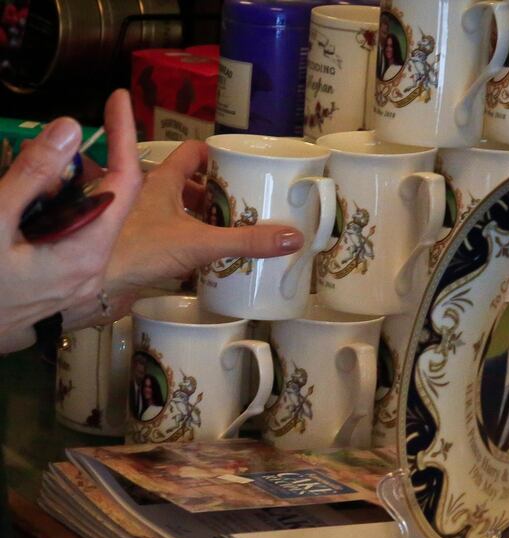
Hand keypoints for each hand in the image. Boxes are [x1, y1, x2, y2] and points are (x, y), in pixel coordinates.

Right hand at [0, 89, 141, 352]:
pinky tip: (30, 205)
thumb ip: (31, 176)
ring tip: (39, 175)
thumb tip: (71, 129)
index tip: (119, 99)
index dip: (125, 138)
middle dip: (98, 162)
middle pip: (109, 203)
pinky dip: (59, 210)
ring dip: (70, 188)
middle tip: (83, 127)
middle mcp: (91, 270)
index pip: (125, 186)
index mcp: (84, 254)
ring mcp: (76, 282)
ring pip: (88, 220)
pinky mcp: (60, 286)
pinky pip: (72, 237)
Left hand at [61, 140, 303, 329]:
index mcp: (162, 182)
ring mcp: (142, 224)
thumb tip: (292, 237)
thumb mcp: (200, 243)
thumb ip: (246, 241)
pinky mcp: (140, 250)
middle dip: (214, 192)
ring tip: (229, 229)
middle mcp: (149, 197)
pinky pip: (171, 239)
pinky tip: (205, 259)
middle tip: (242, 203)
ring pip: (177, 212)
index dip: (215, 155)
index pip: (192, 153)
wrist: (92, 287)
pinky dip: (188, 243)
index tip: (238, 164)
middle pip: (187, 185)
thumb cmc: (136, 250)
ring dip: (200, 218)